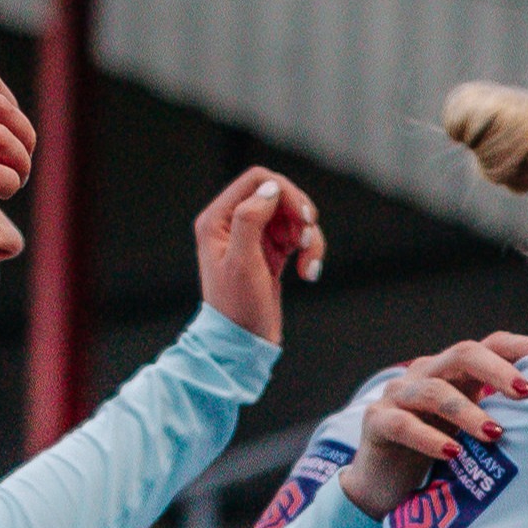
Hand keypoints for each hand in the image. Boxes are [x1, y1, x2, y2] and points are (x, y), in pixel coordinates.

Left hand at [193, 169, 326, 343]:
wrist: (242, 345)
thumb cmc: (236, 308)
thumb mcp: (242, 262)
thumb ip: (250, 219)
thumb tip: (270, 189)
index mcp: (217, 219)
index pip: (257, 181)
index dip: (286, 192)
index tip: (305, 218)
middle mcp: (233, 223)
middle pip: (279, 195)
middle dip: (301, 216)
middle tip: (307, 241)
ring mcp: (253, 238)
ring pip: (292, 218)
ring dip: (309, 238)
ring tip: (310, 264)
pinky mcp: (270, 253)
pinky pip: (297, 238)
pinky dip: (309, 251)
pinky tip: (309, 273)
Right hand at [343, 335, 527, 514]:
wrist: (385, 486)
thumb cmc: (441, 455)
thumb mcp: (476, 433)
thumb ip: (506, 418)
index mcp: (455, 372)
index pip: (489, 345)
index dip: (519, 346)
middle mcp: (426, 374)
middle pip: (463, 354)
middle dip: (497, 371)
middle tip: (526, 393)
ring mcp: (399, 395)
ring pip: (434, 390)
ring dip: (468, 411)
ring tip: (495, 434)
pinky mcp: (376, 422)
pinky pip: (403, 424)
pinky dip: (429, 438)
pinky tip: (452, 453)